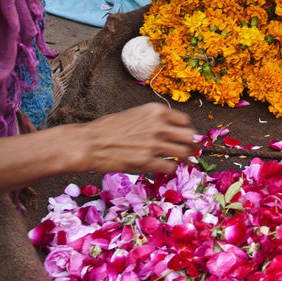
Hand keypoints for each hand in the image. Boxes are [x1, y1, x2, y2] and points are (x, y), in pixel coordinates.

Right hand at [81, 103, 196, 174]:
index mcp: (155, 111)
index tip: (186, 137)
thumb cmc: (108, 129)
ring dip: (186, 159)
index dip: (187, 130)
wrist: (90, 143)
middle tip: (191, 152)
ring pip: (184, 153)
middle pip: (190, 136)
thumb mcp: (134, 115)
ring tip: (185, 163)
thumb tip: (171, 131)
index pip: (185, 120)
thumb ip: (153, 121)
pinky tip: (166, 169)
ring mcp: (154, 144)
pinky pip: (170, 167)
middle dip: (191, 145)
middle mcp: (158, 125)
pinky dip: (171, 169)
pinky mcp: (147, 162)